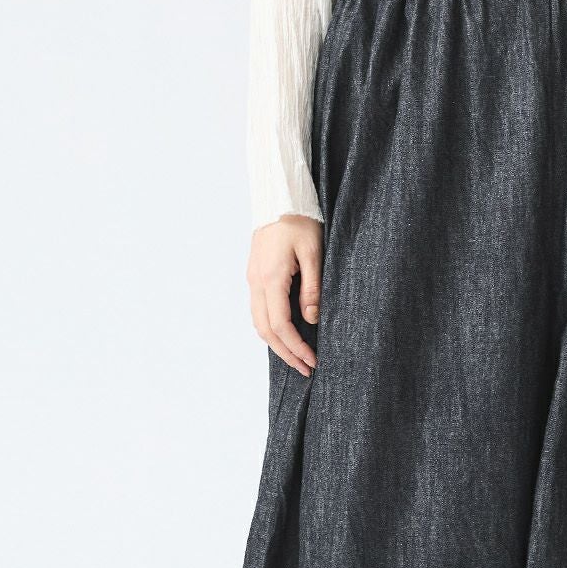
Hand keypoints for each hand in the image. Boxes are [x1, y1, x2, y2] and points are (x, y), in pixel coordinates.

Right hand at [247, 215, 322, 375]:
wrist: (280, 199)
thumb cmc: (300, 222)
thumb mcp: (314, 254)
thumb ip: (312, 289)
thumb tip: (311, 319)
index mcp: (270, 279)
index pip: (280, 326)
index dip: (296, 348)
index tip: (313, 361)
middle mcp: (256, 283)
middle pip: (266, 331)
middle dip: (286, 353)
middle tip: (306, 368)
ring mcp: (252, 280)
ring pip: (259, 323)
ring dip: (277, 344)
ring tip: (297, 357)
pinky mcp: (255, 276)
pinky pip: (258, 311)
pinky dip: (270, 328)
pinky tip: (286, 334)